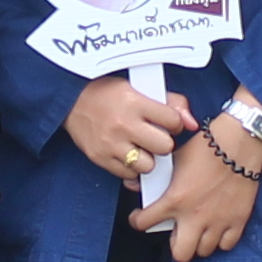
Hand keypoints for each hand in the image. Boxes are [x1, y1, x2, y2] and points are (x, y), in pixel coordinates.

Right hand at [71, 74, 193, 185]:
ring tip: (140, 147)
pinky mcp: (101, 158)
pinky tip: (127, 154)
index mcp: (134, 102)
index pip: (172, 121)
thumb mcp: (139, 88)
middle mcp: (123, 124)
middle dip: (163, 142)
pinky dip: (131, 167)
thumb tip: (191, 124)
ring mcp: (111, 144)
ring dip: (148, 158)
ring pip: (148, 165)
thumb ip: (171, 103)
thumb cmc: (108, 93)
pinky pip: (128, 174)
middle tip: (154, 136)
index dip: (173, 123)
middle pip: (164, 147)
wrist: (70, 101)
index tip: (166, 121)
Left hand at [137, 146, 256, 261]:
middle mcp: (195, 216)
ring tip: (197, 230)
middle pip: (181, 254)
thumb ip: (156, 176)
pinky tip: (217, 229)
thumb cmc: (206, 147)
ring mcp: (218, 221)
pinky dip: (221, 240)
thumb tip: (135, 184)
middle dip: (175, 245)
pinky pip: (227, 245)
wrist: (238, 143)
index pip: (144, 223)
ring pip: (204, 251)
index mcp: (175, 200)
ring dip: (198, 242)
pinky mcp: (238, 220)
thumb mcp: (174, 158)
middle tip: (176, 233)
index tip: (140, 219)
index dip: (138, 222)